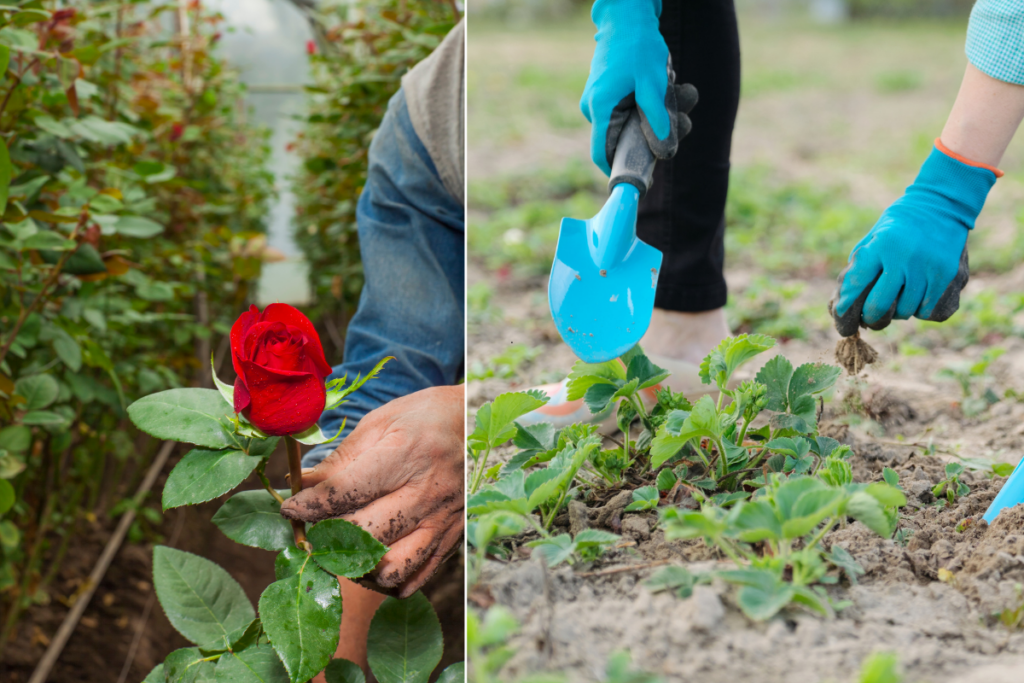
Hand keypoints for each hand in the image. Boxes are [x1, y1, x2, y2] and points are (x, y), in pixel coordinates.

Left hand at [280, 385, 463, 597]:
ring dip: (359, 567)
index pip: (344, 493)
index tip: (291, 508)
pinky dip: (387, 580)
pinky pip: (416, 577)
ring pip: (391, 568)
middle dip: (327, 537)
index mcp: (405, 454)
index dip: (308, 506)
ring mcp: (443, 519)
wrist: (474, 422)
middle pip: (363, 535)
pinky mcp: (453, 537)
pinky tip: (372, 564)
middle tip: (314, 529)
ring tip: (346, 549)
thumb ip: (340, 460)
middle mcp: (427, 491)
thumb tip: (301, 487)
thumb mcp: (379, 424)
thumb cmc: (421, 418)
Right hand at [579, 0, 696, 174]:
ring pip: (628, 125)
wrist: (626, 15)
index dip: (618, 170)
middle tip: (682, 122)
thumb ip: (657, 117)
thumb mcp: (652, 82)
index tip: (642, 179)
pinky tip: (668, 90)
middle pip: (620, 140)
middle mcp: (594, 108)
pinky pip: (628, 112)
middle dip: (652, 138)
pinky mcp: (608, 94)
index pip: (601, 153)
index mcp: (599, 107)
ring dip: (655, 119)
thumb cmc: (637, 45)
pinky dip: (648, 107)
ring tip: (682, 97)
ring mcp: (600, 101)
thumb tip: (665, 150)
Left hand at [830, 144, 996, 336]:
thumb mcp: (872, 238)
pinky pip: (928, 309)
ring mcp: (928, 267)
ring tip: (898, 299)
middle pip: (880, 305)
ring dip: (898, 312)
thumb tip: (843, 303)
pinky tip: (917, 296)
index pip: (856, 284)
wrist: (940, 204)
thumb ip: (860, 267)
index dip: (846, 304)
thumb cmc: (897, 226)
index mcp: (880, 245)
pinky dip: (920, 309)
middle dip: (871, 317)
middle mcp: (904, 257)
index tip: (841, 315)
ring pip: (906, 311)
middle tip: (869, 318)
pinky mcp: (948, 274)